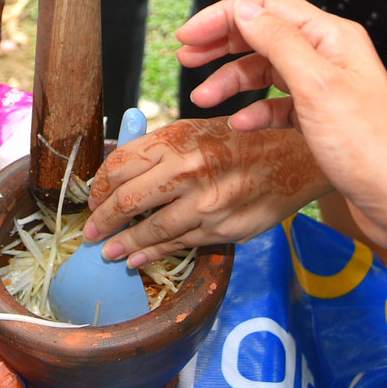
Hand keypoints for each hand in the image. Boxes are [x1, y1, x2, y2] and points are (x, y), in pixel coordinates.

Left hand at [82, 118, 328, 267]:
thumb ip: (162, 148)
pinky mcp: (222, 229)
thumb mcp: (199, 128)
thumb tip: (120, 172)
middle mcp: (188, 168)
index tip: (93, 196)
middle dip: (102, 219)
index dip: (99, 185)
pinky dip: (152, 253)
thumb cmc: (245, 139)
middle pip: (127, 199)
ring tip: (107, 251)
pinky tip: (137, 259)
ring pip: (151, 228)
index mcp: (177, 138)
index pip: (120, 164)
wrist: (297, 157)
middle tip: (89, 230)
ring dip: (124, 244)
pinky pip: (179, 244)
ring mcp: (206, 202)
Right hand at [176, 0, 386, 253]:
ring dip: (232, 80)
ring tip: (202, 99)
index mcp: (331, 36)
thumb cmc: (369, 146)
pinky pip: (279, 104)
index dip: (223, 15)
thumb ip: (277, 41)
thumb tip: (242, 10)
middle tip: (185, 57)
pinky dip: (255, 110)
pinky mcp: (323, 119)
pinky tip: (240, 124)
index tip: (188, 35)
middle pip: (263, 33)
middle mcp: (329, 55)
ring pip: (267, 70)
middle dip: (222, 43)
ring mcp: (326, 87)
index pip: (266, 5)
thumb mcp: (316, 86)